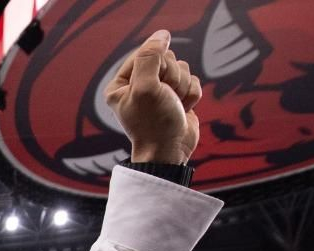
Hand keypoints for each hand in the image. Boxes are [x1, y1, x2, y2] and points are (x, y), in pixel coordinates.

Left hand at [105, 30, 201, 163]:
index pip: (145, 52)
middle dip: (171, 78)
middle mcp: (139, 86)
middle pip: (166, 59)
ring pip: (182, 68)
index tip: (155, 85)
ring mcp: (159, 91)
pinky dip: (191, 95)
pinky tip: (183, 109)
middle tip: (165, 98)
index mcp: (121, 84)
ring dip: (182, 87)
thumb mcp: (146, 87)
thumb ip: (150, 57)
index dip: (157, 65)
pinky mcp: (177, 97)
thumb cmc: (154, 124)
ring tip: (173, 106)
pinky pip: (193, 81)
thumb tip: (162, 35)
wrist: (170, 152)